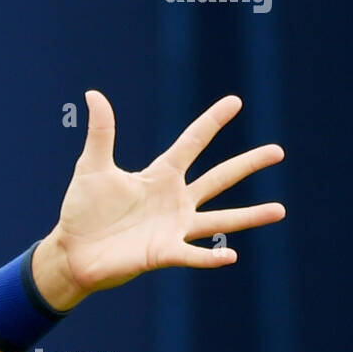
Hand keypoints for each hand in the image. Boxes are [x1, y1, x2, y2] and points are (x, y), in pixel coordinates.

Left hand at [45, 91, 285, 300]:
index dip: (211, 123)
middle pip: (218, 178)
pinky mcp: (163, 253)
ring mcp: (173, 227)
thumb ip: (101, 133)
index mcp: (159, 176)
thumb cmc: (82, 210)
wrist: (72, 251)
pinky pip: (193, 255)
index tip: (235, 101)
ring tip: (280, 210)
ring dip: (250, 216)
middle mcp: (174, 200)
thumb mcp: (92, 167)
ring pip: (220, 219)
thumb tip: (93, 94)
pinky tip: (231, 255)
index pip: (191, 143)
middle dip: (247, 164)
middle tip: (278, 151)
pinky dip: (211, 257)